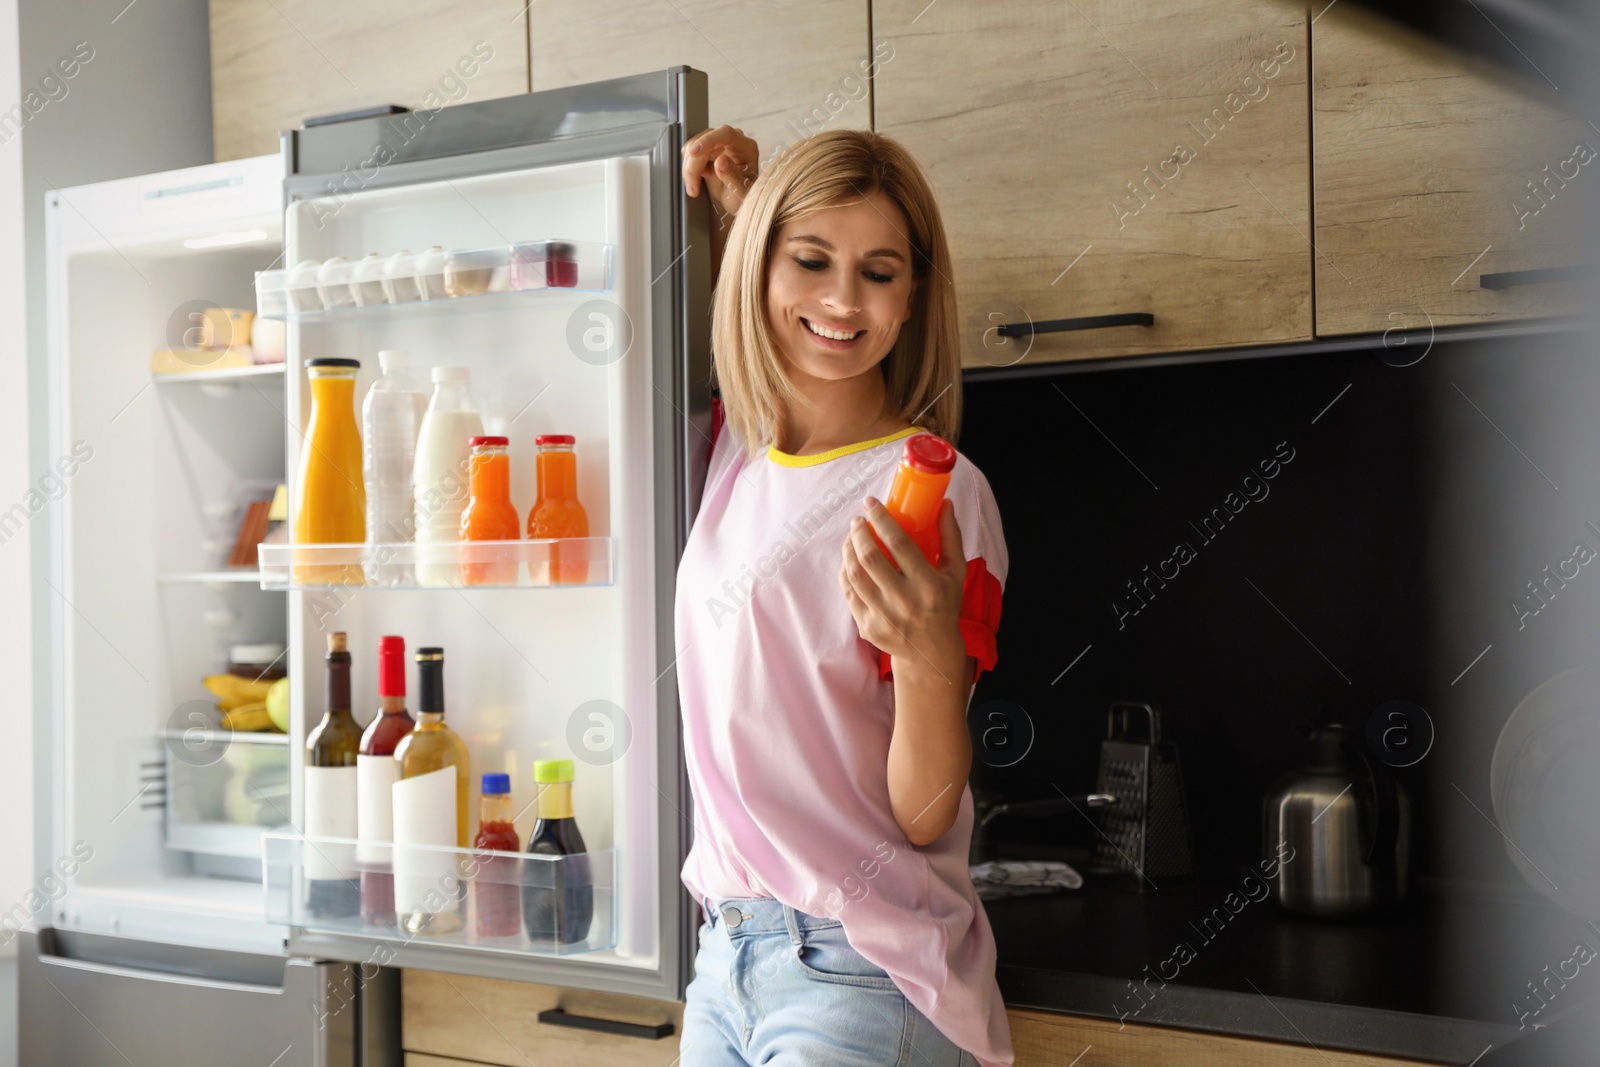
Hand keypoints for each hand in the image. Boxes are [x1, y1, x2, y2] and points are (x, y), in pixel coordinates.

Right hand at [682, 124, 759, 226]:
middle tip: (692, 189)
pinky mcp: (707, 149)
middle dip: (693, 165)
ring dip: (689, 168)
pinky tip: (696, 179)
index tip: (693, 153)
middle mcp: (733, 141)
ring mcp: (719, 143)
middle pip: (705, 141)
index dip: (708, 140)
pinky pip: (691, 152)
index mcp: (746, 148)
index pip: (726, 134)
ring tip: (694, 188)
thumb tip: (720, 161)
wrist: (735, 202)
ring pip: (694, 146)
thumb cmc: (742, 198)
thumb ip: (733, 177)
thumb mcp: (740, 194)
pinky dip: (688, 167)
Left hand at [839, 497, 966, 674]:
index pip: (898, 544)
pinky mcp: (867, 627)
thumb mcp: (955, 573)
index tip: (870, 503)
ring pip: (854, 574)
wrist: (931, 651)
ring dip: (848, 549)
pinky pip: (849, 592)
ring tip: (851, 536)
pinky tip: (849, 560)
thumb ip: (950, 537)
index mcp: (928, 585)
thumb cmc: (944, 605)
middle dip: (859, 532)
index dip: (881, 519)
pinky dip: (845, 572)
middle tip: (858, 521)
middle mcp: (904, 601)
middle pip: (869, 557)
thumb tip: (944, 503)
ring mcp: (883, 616)